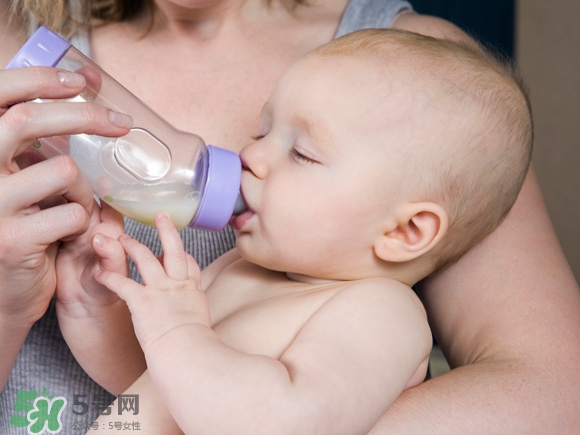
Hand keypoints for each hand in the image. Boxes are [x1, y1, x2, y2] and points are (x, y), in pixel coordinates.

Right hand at [0, 66, 130, 324]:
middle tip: (122, 122)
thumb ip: (35, 140)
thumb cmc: (22, 223)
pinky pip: (73, 213)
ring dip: (85, 187)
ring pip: (62, 170)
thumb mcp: (19, 177)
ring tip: (77, 206)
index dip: (36, 78)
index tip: (81, 79)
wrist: (6, 289)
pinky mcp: (12, 240)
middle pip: (25, 121)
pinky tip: (71, 233)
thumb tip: (81, 81)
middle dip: (82, 116)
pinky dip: (85, 220)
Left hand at [94, 212, 205, 351]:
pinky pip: (122, 283)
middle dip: (167, 229)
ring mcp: (160, 290)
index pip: (189, 264)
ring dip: (131, 245)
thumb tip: (192, 323)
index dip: (183, 255)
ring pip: (145, 258)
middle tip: (160, 214)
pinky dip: (109, 277)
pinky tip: (99, 273)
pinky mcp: (142, 300)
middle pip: (174, 249)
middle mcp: (177, 285)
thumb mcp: (200, 325)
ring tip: (120, 237)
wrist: (186, 353)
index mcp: (192, 291)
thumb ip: (192, 315)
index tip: (177, 250)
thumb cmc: (193, 347)